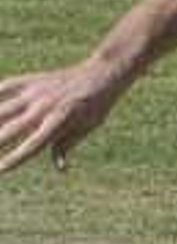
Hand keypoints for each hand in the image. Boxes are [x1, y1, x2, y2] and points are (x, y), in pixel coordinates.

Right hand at [0, 61, 122, 174]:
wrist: (101, 74)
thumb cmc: (95, 106)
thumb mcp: (86, 128)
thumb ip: (66, 145)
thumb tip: (61, 168)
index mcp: (59, 122)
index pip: (32, 145)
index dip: (16, 158)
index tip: (1, 169)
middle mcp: (43, 108)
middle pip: (10, 129)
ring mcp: (35, 92)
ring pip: (2, 109)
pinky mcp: (31, 80)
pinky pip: (5, 87)